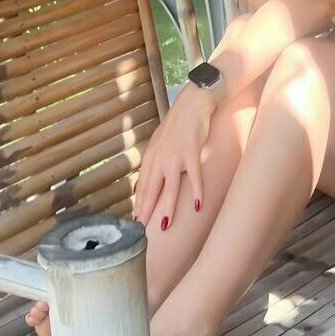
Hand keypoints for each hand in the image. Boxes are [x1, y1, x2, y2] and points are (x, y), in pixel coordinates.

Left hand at [132, 84, 215, 227]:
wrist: (192, 103)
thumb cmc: (178, 124)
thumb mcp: (160, 144)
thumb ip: (155, 163)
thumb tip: (151, 182)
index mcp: (151, 158)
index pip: (142, 187)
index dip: (139, 206)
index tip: (136, 223)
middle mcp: (159, 158)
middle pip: (151, 190)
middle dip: (146, 212)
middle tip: (142, 231)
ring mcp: (175, 156)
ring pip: (170, 187)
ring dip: (168, 208)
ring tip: (165, 225)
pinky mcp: (191, 152)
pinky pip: (194, 175)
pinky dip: (196, 190)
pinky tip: (198, 204)